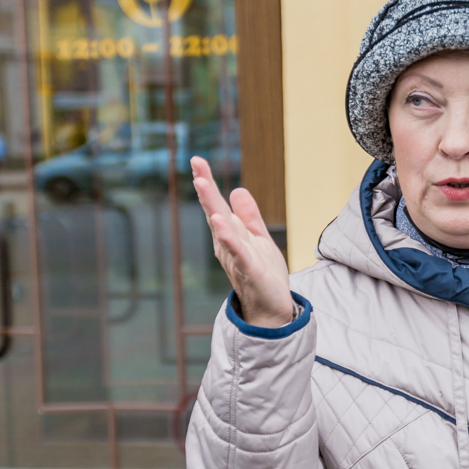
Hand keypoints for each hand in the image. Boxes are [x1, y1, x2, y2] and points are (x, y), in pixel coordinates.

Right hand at [192, 156, 293, 327]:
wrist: (272, 309)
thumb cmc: (264, 275)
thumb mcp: (259, 239)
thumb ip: (249, 217)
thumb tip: (237, 190)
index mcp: (231, 235)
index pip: (218, 205)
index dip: (208, 183)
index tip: (198, 160)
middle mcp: (228, 244)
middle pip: (215, 212)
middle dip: (206, 189)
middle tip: (196, 165)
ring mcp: (236, 257)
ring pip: (222, 229)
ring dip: (213, 207)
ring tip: (203, 185)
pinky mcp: (249, 270)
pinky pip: (237, 251)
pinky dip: (228, 236)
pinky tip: (220, 221)